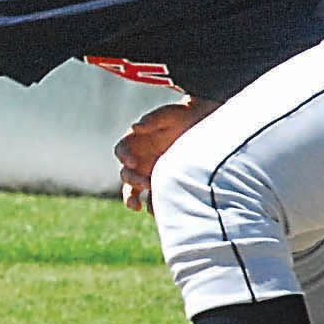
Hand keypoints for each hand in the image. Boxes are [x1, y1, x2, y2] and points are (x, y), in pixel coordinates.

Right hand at [113, 98, 222, 212]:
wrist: (201, 124)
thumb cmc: (181, 116)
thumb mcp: (168, 115)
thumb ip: (152, 120)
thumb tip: (136, 127)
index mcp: (135, 141)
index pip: (121, 150)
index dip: (123, 157)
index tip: (132, 162)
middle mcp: (138, 159)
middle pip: (126, 174)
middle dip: (133, 180)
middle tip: (145, 184)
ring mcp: (148, 173)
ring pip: (133, 190)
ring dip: (132, 199)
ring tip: (138, 207)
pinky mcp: (160, 184)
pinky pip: (152, 197)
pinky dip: (153, 205)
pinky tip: (159, 209)